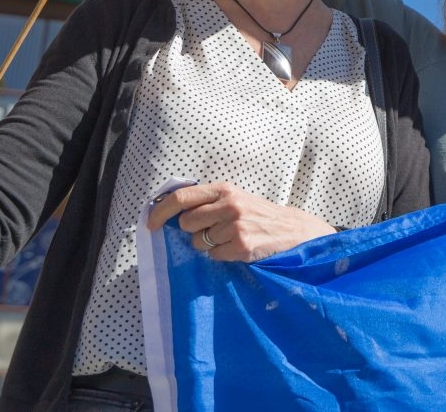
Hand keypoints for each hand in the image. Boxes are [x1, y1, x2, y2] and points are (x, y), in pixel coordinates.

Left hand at [147, 182, 335, 262]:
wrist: (294, 230)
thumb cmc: (260, 214)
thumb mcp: (236, 198)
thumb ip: (208, 200)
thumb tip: (167, 211)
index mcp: (225, 189)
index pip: (181, 198)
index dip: (160, 212)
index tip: (151, 224)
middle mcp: (230, 204)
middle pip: (186, 223)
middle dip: (193, 231)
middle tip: (211, 231)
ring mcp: (236, 226)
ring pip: (198, 242)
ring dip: (209, 244)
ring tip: (230, 238)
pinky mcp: (241, 246)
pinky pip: (213, 256)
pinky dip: (222, 255)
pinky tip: (239, 248)